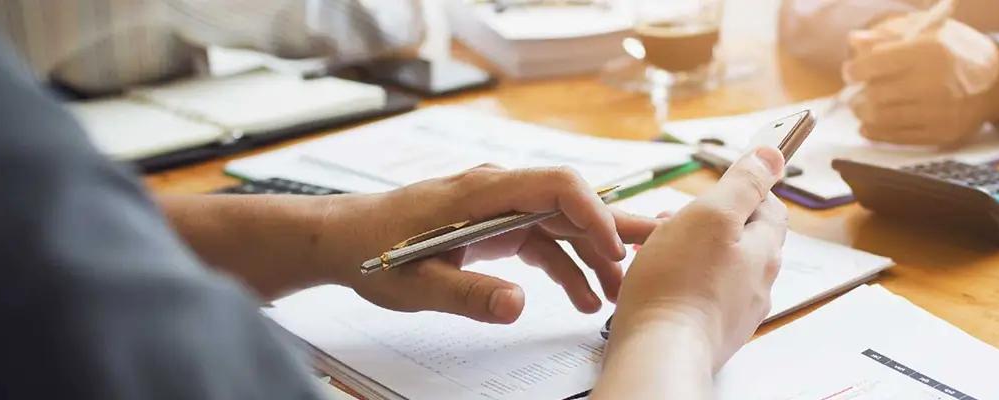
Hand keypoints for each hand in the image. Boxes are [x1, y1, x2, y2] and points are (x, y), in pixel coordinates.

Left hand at [317, 164, 657, 323]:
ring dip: (593, 257)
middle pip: (571, 203)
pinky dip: (566, 267)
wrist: (343, 240)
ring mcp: (500, 207)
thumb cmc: (373, 251)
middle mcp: (499, 192)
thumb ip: (467, 293)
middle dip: (613, 232)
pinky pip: (544, 242)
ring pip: (563, 225)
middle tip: (655, 257)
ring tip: (617, 295)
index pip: (555, 184)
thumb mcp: (417, 283)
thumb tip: (517, 305)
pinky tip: (582, 298)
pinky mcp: (497, 225)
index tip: (615, 248)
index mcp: (483, 192)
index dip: (592, 212)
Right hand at [610, 147, 788, 370]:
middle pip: (742, 238)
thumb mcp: (712, 214)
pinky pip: (702, 294)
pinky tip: (657, 281)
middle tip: (675, 218)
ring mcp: (735, 310)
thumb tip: (773, 156)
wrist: (660, 352)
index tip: (719, 185)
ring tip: (657, 247)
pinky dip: (683, 279)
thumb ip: (744, 184)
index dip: (745, 189)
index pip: (769, 207)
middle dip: (710, 221)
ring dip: (692, 250)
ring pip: (719, 266)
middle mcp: (757, 283)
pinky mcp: (710, 330)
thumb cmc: (679, 285)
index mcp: (764, 251)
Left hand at [843, 13, 998, 146]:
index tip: (851, 72)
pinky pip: (899, 138)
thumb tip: (855, 42)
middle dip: (857, 96)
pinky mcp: (941, 134)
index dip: (856, 70)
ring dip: (865, 114)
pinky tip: (869, 126)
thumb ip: (889, 33)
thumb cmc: (958, 50)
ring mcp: (939, 112)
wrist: (998, 80)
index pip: (877, 64)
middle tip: (855, 94)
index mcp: (930, 50)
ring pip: (884, 118)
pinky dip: (878, 134)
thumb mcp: (929, 29)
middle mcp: (935, 83)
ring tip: (862, 107)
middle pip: (877, 94)